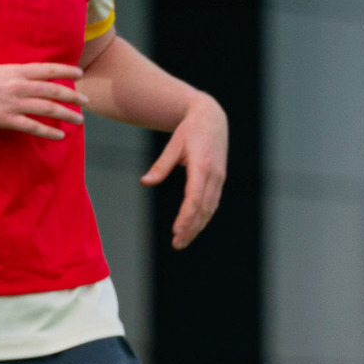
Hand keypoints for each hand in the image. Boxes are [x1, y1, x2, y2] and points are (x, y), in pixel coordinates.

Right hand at [0, 63, 88, 138]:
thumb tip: (38, 77)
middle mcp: (19, 86)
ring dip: (67, 115)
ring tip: (79, 120)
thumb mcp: (0, 69)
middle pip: (54, 91)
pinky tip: (60, 135)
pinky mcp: (7, 119)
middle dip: (73, 97)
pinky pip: (33, 127)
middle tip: (86, 102)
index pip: (49, 70)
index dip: (67, 71)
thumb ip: (19, 73)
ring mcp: (14, 103)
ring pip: (48, 109)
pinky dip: (49, 132)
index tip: (81, 74)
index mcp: (17, 71)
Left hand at [141, 93, 226, 249]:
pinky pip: (212, 202)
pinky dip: (204, 217)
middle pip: (203, 208)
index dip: (186, 216)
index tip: (176, 230)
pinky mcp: (219, 179)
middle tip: (177, 244)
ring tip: (183, 240)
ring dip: (198, 226)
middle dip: (191, 228)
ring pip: (209, 208)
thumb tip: (145, 182)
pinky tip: (194, 226)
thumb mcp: (173, 145)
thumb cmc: (190, 131)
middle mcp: (214, 175)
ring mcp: (219, 178)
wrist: (212, 118)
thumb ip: (161, 166)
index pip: (195, 197)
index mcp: (202, 166)